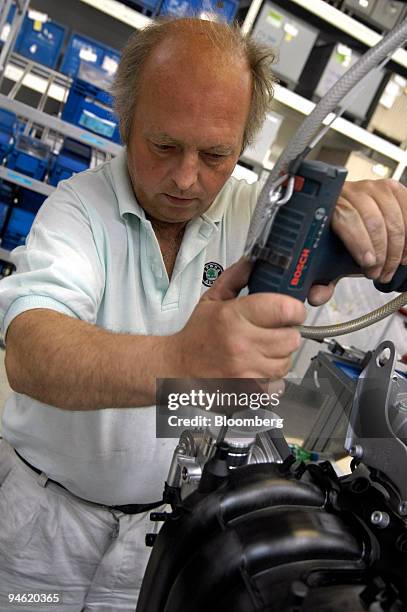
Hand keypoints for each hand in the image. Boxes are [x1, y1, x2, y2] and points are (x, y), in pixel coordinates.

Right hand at [172, 258, 305, 378]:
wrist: (176, 369)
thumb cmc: (196, 337)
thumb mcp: (212, 300)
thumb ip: (235, 278)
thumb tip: (253, 262)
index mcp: (233, 317)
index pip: (285, 309)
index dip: (295, 309)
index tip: (292, 311)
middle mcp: (241, 345)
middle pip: (292, 338)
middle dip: (287, 333)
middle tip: (274, 332)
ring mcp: (245, 371)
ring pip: (286, 362)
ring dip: (279, 357)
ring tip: (262, 351)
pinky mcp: (248, 392)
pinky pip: (278, 385)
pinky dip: (271, 379)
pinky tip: (257, 369)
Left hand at [308, 178, 406, 305]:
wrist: (353, 224)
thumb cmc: (341, 242)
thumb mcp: (327, 263)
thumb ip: (320, 281)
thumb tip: (317, 296)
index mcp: (329, 205)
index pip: (346, 218)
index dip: (359, 242)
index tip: (368, 264)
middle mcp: (352, 191)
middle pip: (373, 220)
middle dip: (380, 252)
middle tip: (377, 273)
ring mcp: (375, 188)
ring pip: (394, 217)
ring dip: (397, 248)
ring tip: (391, 267)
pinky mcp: (394, 189)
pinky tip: (404, 253)